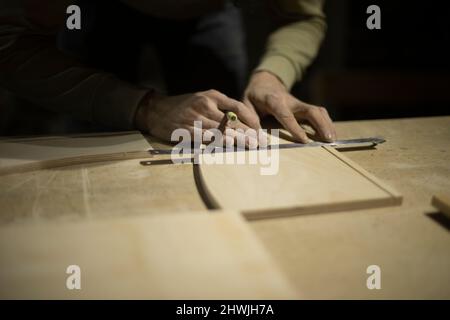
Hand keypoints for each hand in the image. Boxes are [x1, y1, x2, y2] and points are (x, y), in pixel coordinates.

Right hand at [135, 89, 261, 145]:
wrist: (157, 110)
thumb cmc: (185, 106)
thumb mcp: (204, 99)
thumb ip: (222, 108)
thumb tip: (244, 123)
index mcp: (212, 96)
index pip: (238, 107)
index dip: (251, 120)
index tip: (260, 131)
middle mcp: (205, 105)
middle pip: (232, 121)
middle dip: (248, 133)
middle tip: (261, 142)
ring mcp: (195, 118)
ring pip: (220, 131)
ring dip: (237, 140)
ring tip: (250, 146)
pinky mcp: (185, 130)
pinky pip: (205, 139)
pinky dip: (217, 144)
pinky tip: (228, 148)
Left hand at [243, 71, 336, 142]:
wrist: (265, 82)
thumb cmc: (254, 96)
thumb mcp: (245, 104)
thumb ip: (249, 118)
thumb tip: (256, 135)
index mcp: (273, 100)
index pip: (285, 114)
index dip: (295, 127)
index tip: (304, 140)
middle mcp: (290, 101)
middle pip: (310, 109)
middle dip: (320, 123)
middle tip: (328, 138)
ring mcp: (299, 103)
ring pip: (317, 111)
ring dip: (327, 124)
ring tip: (333, 139)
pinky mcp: (304, 107)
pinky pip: (318, 113)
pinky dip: (326, 123)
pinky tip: (330, 135)